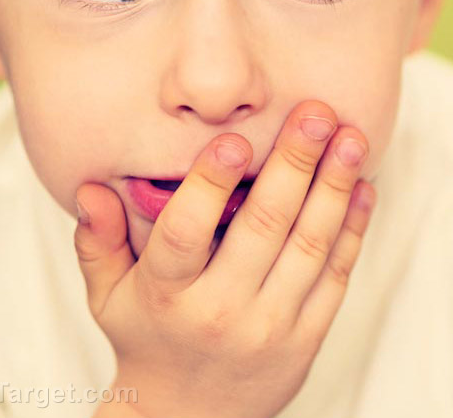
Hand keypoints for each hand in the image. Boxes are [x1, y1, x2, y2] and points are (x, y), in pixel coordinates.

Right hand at [72, 101, 375, 417]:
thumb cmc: (149, 339)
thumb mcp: (108, 297)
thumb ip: (98, 240)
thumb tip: (90, 189)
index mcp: (165, 296)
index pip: (184, 235)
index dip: (209, 186)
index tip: (233, 139)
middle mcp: (220, 312)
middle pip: (263, 227)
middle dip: (294, 163)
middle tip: (316, 112)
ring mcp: (269, 327)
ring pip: (310, 245)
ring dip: (335, 187)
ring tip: (351, 137)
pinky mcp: (307, 338)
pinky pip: (337, 275)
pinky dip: (354, 228)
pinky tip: (363, 187)